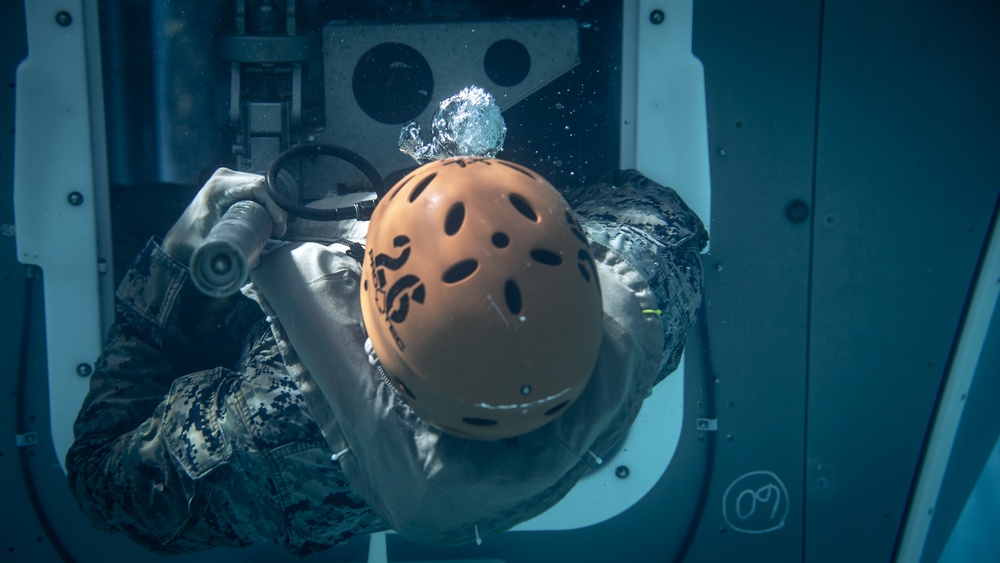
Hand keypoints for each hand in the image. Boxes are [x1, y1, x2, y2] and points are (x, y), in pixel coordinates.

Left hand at [162, 168, 287, 264]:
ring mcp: (230, 178)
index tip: (279, 225)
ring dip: (274, 206)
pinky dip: (267, 203)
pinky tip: (269, 220)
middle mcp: (225, 176)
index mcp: (219, 186)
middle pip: (264, 185)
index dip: (274, 205)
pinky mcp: (234, 183)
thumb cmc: (192, 240)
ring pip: (263, 187)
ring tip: (276, 228)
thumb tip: (258, 262)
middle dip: (277, 207)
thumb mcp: (214, 243)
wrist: (180, 237)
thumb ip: (232, 251)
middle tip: (279, 230)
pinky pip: (258, 190)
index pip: (258, 186)